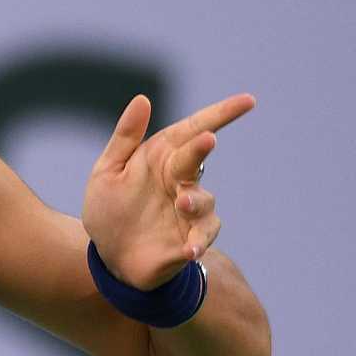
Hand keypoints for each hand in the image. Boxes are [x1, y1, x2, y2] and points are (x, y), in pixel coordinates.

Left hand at [81, 91, 254, 287]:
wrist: (108, 256)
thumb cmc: (110, 208)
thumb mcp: (108, 172)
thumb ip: (125, 137)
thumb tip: (143, 99)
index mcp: (161, 158)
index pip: (192, 130)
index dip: (220, 114)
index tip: (247, 101)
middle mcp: (180, 180)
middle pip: (196, 158)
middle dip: (202, 148)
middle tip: (206, 140)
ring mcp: (188, 210)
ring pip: (204, 200)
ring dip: (195, 201)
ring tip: (181, 203)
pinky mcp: (190, 239)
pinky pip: (202, 237)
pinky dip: (198, 242)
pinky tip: (189, 249)